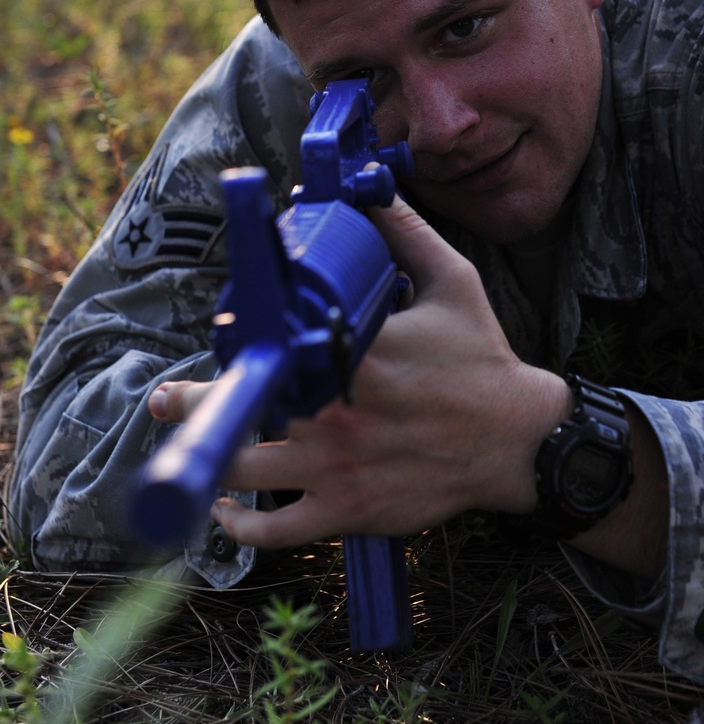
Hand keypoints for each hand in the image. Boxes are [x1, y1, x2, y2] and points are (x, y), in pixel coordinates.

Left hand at [149, 192, 572, 549]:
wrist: (518, 438)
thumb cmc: (482, 359)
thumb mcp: (454, 281)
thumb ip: (407, 233)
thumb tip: (372, 192)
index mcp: (357, 352)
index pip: (276, 340)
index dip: (236, 336)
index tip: (219, 330)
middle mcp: (337, 412)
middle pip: (242, 407)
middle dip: (192, 401)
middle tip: (166, 397)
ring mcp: (339, 468)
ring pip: (244, 470)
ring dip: (205, 459)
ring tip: (187, 444)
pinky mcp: (349, 511)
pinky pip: (276, 531)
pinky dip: (241, 527)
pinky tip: (228, 509)